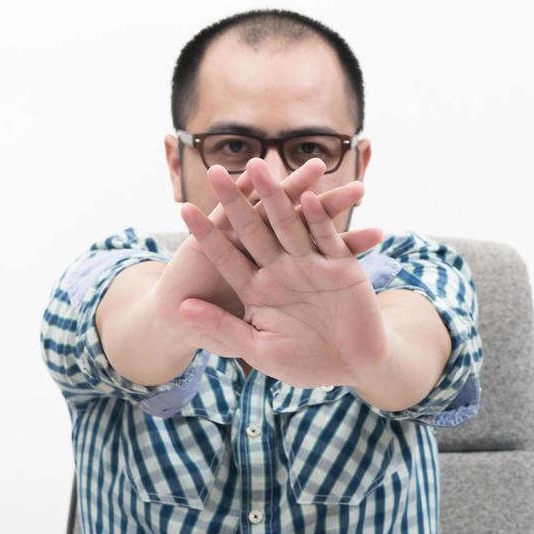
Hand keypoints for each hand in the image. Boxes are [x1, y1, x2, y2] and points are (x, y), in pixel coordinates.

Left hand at [174, 158, 388, 388]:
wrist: (353, 367)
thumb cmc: (304, 363)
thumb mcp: (257, 348)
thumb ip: (222, 326)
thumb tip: (180, 308)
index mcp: (256, 289)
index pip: (226, 256)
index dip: (207, 234)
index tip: (184, 209)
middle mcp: (280, 270)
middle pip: (253, 229)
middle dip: (235, 201)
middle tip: (215, 171)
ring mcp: (310, 264)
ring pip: (288, 224)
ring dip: (275, 196)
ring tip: (259, 166)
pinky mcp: (341, 265)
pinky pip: (327, 237)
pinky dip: (317, 219)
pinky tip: (307, 197)